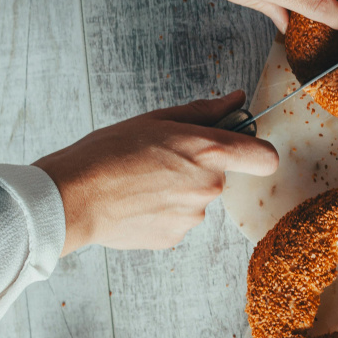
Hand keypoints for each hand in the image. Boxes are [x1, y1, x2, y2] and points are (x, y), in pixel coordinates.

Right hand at [33, 91, 277, 255]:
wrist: (72, 197)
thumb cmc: (109, 152)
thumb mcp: (157, 119)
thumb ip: (205, 111)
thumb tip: (236, 99)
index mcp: (209, 152)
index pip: (265, 157)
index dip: (256, 150)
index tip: (241, 146)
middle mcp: (209, 186)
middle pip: (222, 175)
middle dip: (200, 166)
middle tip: (162, 158)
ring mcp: (193, 216)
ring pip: (198, 197)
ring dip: (180, 189)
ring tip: (143, 181)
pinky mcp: (175, 237)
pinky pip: (180, 218)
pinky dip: (164, 210)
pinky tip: (138, 201)